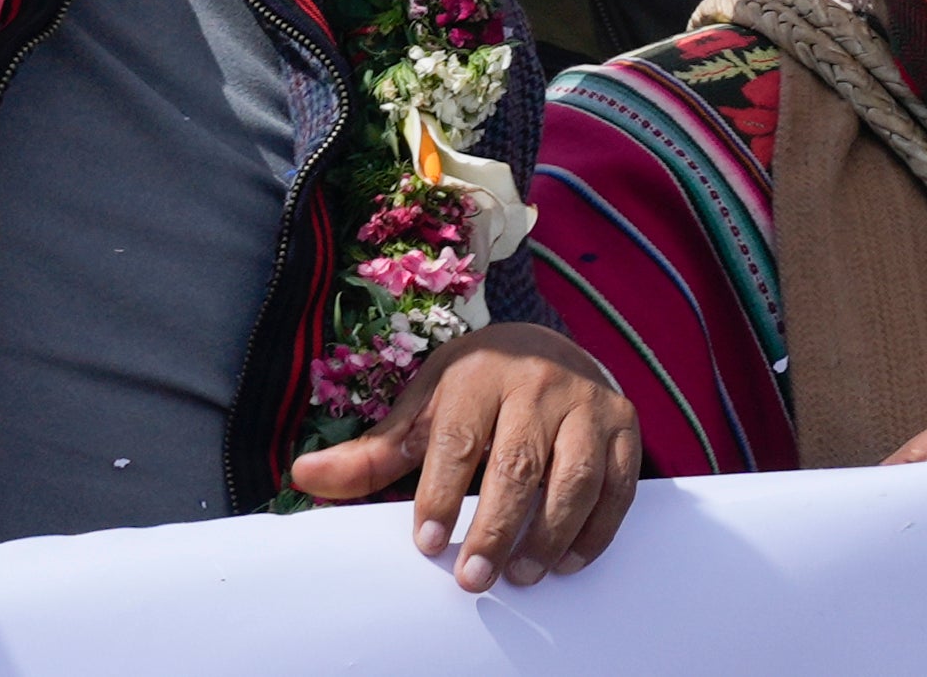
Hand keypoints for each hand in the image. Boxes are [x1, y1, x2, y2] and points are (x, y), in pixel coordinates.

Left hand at [287, 324, 641, 593]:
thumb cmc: (478, 386)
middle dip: (493, 528)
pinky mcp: (624, 427)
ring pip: (573, 478)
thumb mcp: (424, 406)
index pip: (457, 439)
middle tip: (473, 580)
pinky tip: (567, 561)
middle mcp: (537, 383)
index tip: (426, 544)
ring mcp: (586, 406)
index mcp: (478, 374)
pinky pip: (617, 487)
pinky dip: (595, 530)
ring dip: (548, 535)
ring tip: (521, 576)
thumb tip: (303, 477)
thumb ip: (372, 451)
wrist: (553, 346)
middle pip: (516, 464)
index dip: (440, 494)